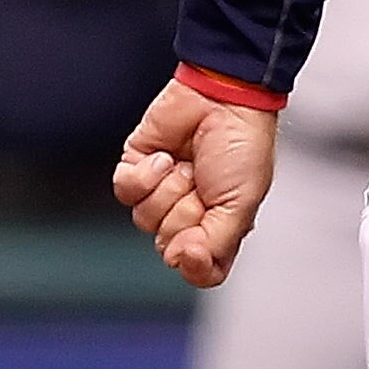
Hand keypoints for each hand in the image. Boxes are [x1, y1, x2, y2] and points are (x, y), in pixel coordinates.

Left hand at [113, 79, 278, 288]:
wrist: (223, 99)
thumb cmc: (243, 147)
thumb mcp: (242, 205)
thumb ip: (216, 244)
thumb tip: (181, 262)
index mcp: (220, 227)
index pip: (200, 269)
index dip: (195, 264)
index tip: (197, 247)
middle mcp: (190, 214)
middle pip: (167, 244)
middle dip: (185, 213)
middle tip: (203, 187)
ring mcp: (162, 192)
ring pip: (145, 218)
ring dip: (168, 189)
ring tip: (188, 167)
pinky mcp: (138, 168)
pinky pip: (126, 191)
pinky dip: (145, 175)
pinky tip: (165, 158)